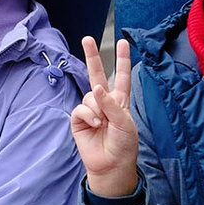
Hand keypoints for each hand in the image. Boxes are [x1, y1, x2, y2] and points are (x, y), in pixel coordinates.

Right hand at [71, 34, 142, 199]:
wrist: (112, 165)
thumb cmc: (123, 144)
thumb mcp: (125, 122)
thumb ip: (111, 103)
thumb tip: (96, 88)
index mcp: (120, 100)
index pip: (121, 76)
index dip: (122, 60)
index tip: (123, 42)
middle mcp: (104, 102)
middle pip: (96, 74)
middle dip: (92, 56)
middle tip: (86, 39)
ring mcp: (91, 110)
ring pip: (89, 95)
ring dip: (96, 108)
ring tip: (103, 123)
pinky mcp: (79, 120)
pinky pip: (81, 108)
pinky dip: (88, 114)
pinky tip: (95, 124)